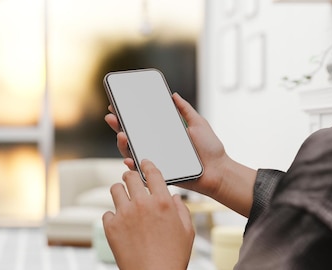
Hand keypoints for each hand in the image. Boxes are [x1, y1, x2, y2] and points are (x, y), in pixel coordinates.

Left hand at [102, 159, 194, 269]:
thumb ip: (181, 209)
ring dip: (120, 193)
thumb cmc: (173, 257)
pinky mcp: (111, 226)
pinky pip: (107, 213)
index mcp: (162, 202)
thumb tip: (172, 197)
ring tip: (124, 201)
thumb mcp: (187, 231)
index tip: (143, 162)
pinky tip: (121, 225)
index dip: (147, 164)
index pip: (152, 172)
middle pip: (129, 176)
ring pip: (115, 189)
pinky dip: (113, 217)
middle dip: (131, 177)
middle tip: (131, 182)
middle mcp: (142, 204)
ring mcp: (124, 214)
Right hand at [104, 93, 226, 196]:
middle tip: (112, 116)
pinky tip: (129, 158)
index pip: (140, 123)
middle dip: (117, 126)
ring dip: (122, 144)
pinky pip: (140, 170)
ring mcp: (155, 160)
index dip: (127, 115)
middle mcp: (155, 147)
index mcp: (162, 134)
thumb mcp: (198, 124)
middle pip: (130, 136)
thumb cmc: (210, 150)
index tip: (117, 104)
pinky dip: (132, 164)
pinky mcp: (157, 174)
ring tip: (121, 134)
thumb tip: (173, 95)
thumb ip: (185, 110)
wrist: (219, 171)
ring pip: (131, 152)